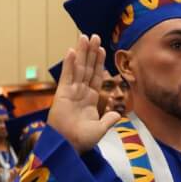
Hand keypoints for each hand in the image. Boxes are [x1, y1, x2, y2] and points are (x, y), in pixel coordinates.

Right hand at [47, 35, 120, 152]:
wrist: (68, 146)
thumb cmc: (82, 140)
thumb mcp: (100, 129)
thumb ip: (109, 119)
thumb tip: (118, 114)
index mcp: (90, 99)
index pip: (95, 76)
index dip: (98, 62)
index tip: (101, 49)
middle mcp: (80, 92)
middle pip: (87, 68)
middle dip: (90, 52)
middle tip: (93, 35)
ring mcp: (71, 91)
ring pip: (78, 68)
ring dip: (82, 52)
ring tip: (84, 36)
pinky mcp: (62, 93)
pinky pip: (67, 75)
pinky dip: (69, 63)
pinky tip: (72, 50)